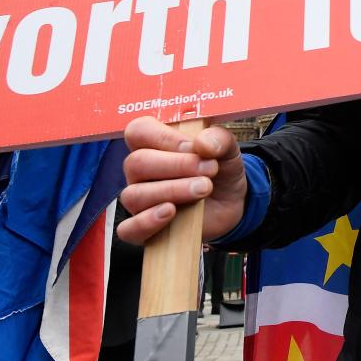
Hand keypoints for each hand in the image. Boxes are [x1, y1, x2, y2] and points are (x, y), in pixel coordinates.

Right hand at [117, 117, 247, 244]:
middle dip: (176, 165)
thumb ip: (219, 139)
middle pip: (136, 163)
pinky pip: (129, 229)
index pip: (138, 131)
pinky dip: (146, 222)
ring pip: (134, 194)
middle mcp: (140, 172)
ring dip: (172, 190)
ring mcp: (139, 201)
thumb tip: (203, 143)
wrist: (231, 204)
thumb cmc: (219, 171)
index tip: (195, 147)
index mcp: (154, 144)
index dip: (165, 138)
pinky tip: (170, 213)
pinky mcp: (143, 229)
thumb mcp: (227, 149)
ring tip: (204, 189)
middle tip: (209, 170)